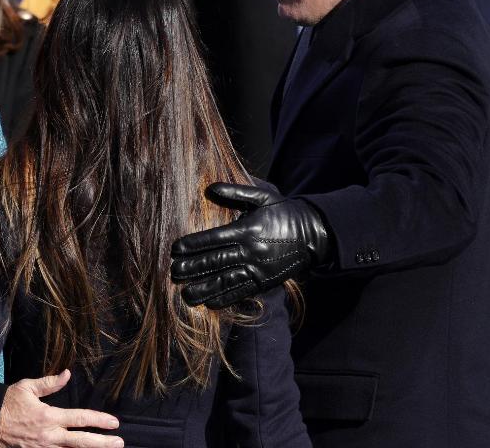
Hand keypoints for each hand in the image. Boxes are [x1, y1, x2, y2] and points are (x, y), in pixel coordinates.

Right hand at [0, 370, 122, 447]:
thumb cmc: (6, 405)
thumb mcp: (26, 388)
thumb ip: (49, 383)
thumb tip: (67, 374)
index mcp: (49, 416)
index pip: (80, 418)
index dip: (99, 420)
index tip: (114, 422)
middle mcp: (49, 436)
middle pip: (82, 442)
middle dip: (103, 443)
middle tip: (119, 443)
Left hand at [170, 183, 330, 308]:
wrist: (315, 234)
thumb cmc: (285, 212)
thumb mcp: (263, 197)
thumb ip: (236, 192)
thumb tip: (210, 188)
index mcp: (247, 230)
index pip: (213, 238)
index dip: (193, 245)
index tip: (175, 250)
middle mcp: (251, 251)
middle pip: (216, 261)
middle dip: (193, 268)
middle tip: (174, 272)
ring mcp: (258, 269)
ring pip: (227, 281)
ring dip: (205, 288)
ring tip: (186, 294)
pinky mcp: (265, 281)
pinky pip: (242, 292)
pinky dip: (225, 298)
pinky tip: (209, 303)